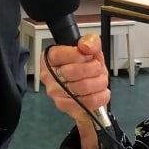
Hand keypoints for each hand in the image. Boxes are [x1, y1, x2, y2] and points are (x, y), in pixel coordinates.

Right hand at [38, 33, 111, 148]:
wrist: (91, 89)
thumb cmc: (87, 68)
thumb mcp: (92, 50)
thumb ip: (91, 42)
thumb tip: (86, 46)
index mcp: (50, 58)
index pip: (60, 55)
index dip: (79, 55)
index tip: (88, 56)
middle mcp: (48, 76)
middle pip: (72, 72)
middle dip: (93, 69)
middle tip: (97, 68)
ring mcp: (55, 93)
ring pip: (82, 87)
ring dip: (99, 82)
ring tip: (100, 80)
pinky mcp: (66, 107)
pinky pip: (88, 101)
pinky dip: (100, 95)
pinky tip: (100, 91)